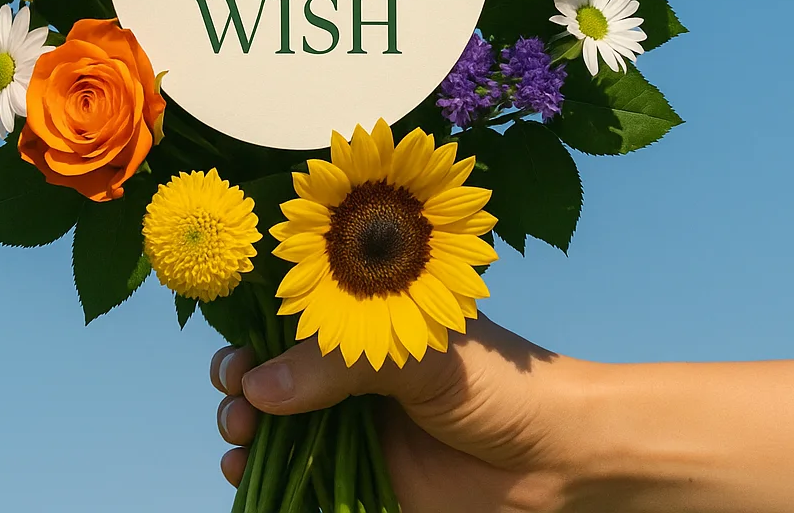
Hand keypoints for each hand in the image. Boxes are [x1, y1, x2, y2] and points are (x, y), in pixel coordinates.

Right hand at [209, 317, 618, 512]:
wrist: (558, 462)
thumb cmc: (500, 386)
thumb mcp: (421, 354)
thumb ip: (342, 365)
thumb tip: (259, 388)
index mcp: (370, 325)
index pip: (295, 314)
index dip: (256, 323)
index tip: (235, 338)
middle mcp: (354, 373)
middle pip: (272, 370)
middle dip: (240, 378)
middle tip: (237, 393)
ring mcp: (354, 427)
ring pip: (274, 424)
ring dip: (242, 426)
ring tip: (240, 433)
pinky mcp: (360, 478)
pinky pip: (296, 477)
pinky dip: (261, 475)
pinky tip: (244, 471)